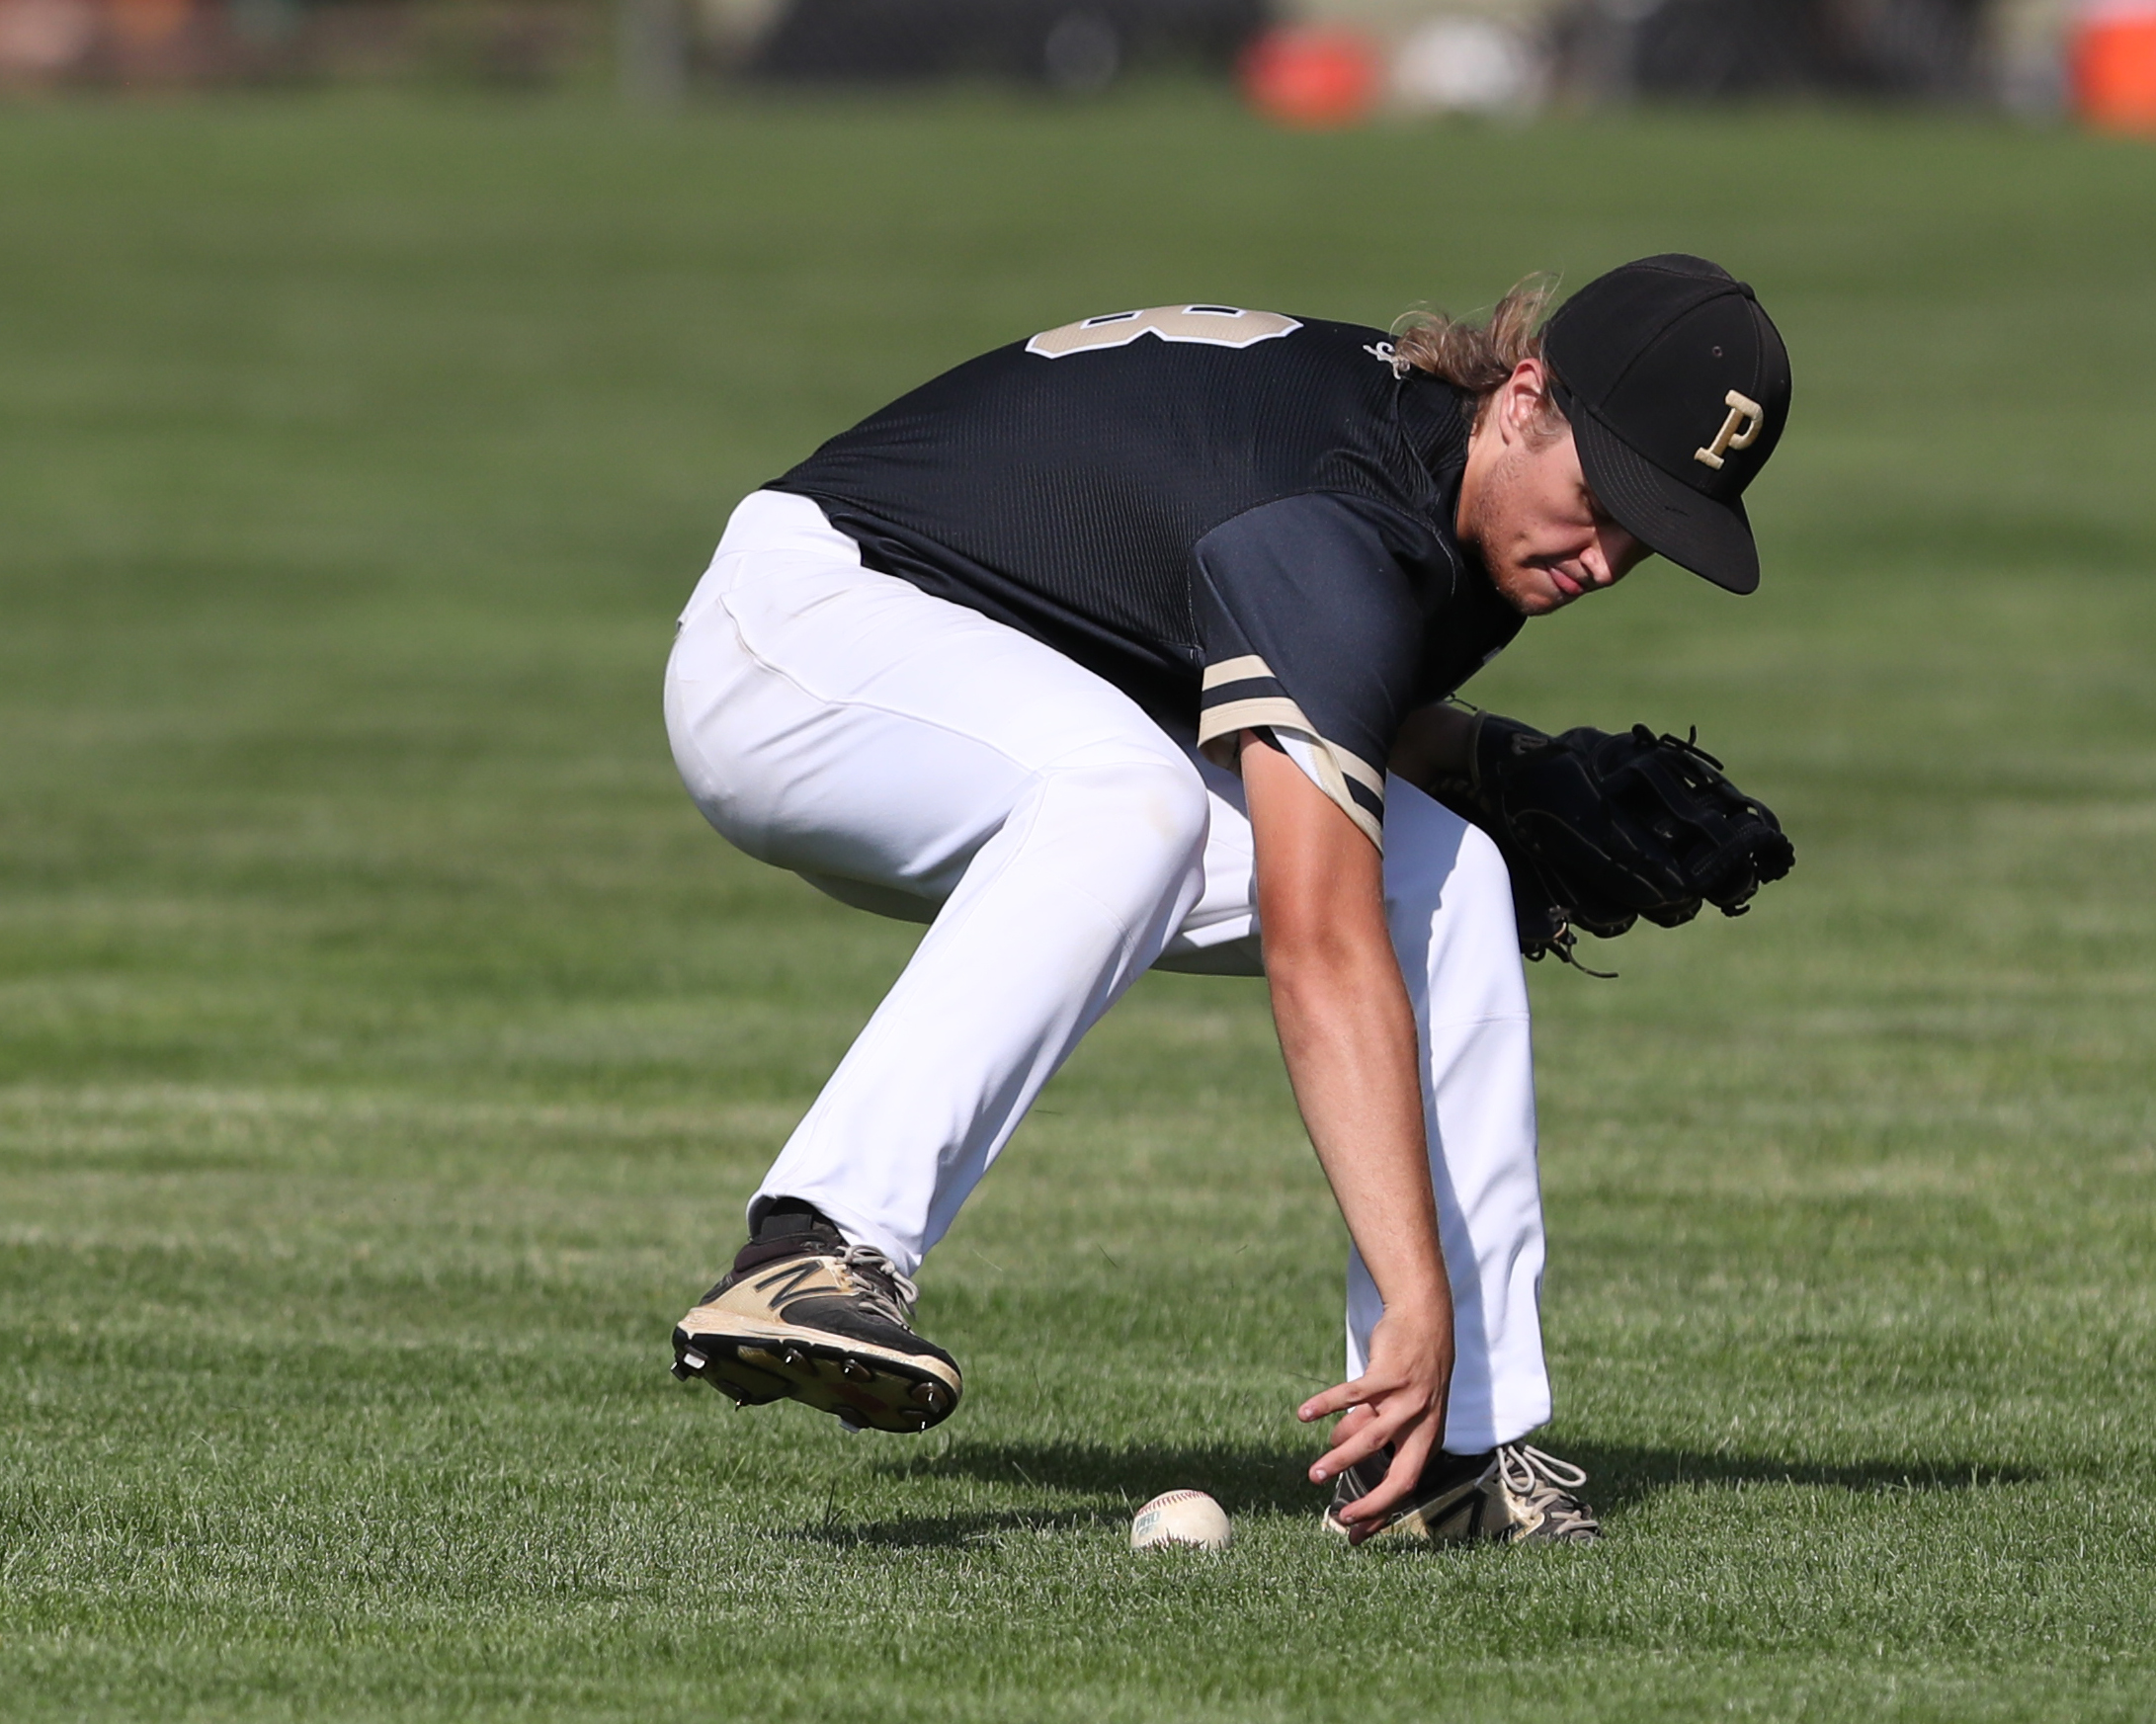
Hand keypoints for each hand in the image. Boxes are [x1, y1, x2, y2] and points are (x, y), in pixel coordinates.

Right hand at [1297, 1303, 1452, 1544]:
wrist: (1424, 1320)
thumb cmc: (1410, 1367)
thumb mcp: (1398, 1405)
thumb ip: (1372, 1428)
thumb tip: (1337, 1446)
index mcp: (1428, 1437)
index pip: (1407, 1484)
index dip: (1382, 1510)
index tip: (1355, 1532)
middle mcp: (1423, 1424)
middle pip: (1400, 1475)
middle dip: (1371, 1501)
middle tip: (1340, 1517)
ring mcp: (1409, 1400)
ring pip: (1371, 1439)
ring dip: (1340, 1459)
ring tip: (1313, 1473)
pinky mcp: (1391, 1375)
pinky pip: (1352, 1396)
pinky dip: (1326, 1406)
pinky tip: (1304, 1414)